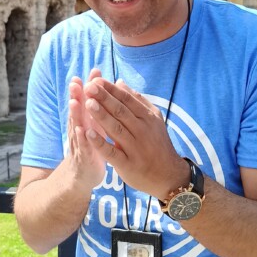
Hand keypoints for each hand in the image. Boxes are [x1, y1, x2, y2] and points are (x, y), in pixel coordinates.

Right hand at [66, 69, 106, 189]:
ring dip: (75, 113)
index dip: (91, 85)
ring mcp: (79, 142)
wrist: (83, 175)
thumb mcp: (96, 126)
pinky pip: (82, 146)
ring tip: (75, 101)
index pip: (89, 99)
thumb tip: (104, 89)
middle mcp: (80, 128)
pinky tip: (80, 130)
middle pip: (79, 109)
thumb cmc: (93, 147)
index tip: (95, 70)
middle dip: (78, 94)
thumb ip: (99, 108)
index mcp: (88, 120)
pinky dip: (81, 138)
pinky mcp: (82, 157)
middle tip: (76, 80)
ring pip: (76, 125)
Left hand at [83, 77, 185, 197]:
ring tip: (88, 104)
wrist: (168, 175)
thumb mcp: (153, 119)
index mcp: (148, 118)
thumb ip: (137, 101)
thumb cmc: (157, 143)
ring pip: (116, 129)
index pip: (127, 100)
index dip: (111, 90)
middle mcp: (142, 131)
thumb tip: (119, 82)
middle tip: (89, 87)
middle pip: (121, 112)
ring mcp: (135, 148)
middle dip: (104, 98)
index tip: (96, 80)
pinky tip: (88, 134)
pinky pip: (112, 153)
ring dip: (101, 116)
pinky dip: (100, 143)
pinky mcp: (128, 165)